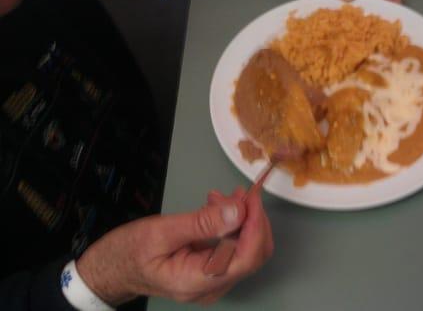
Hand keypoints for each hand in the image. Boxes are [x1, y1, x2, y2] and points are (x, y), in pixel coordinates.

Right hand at [76, 187, 273, 305]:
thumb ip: (202, 223)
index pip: (246, 257)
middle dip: (252, 220)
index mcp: (198, 281)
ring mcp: (213, 281)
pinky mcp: (211, 271)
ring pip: (246, 249)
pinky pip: (232, 248)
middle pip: (253, 254)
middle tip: (237, 192)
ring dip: (241, 219)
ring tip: (220, 196)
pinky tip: (216, 207)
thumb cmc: (128, 252)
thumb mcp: (161, 232)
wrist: (109, 270)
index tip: (251, 197)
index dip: (255, 225)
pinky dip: (231, 225)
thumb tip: (238, 211)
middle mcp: (212, 287)